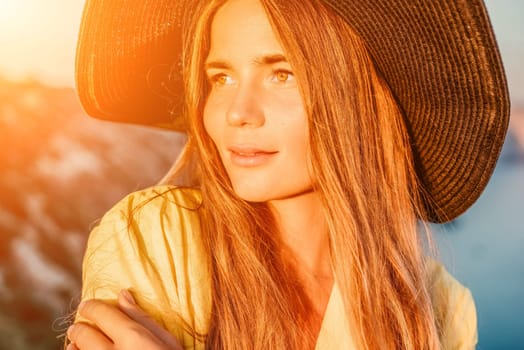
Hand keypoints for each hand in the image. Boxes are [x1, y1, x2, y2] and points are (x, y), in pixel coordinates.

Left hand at [67, 290, 182, 349]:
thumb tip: (122, 294)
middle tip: (78, 326)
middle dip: (79, 326)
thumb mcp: (166, 341)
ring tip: (77, 343)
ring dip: (75, 346)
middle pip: (82, 333)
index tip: (88, 306)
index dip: (91, 307)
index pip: (101, 313)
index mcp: (133, 338)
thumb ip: (141, 318)